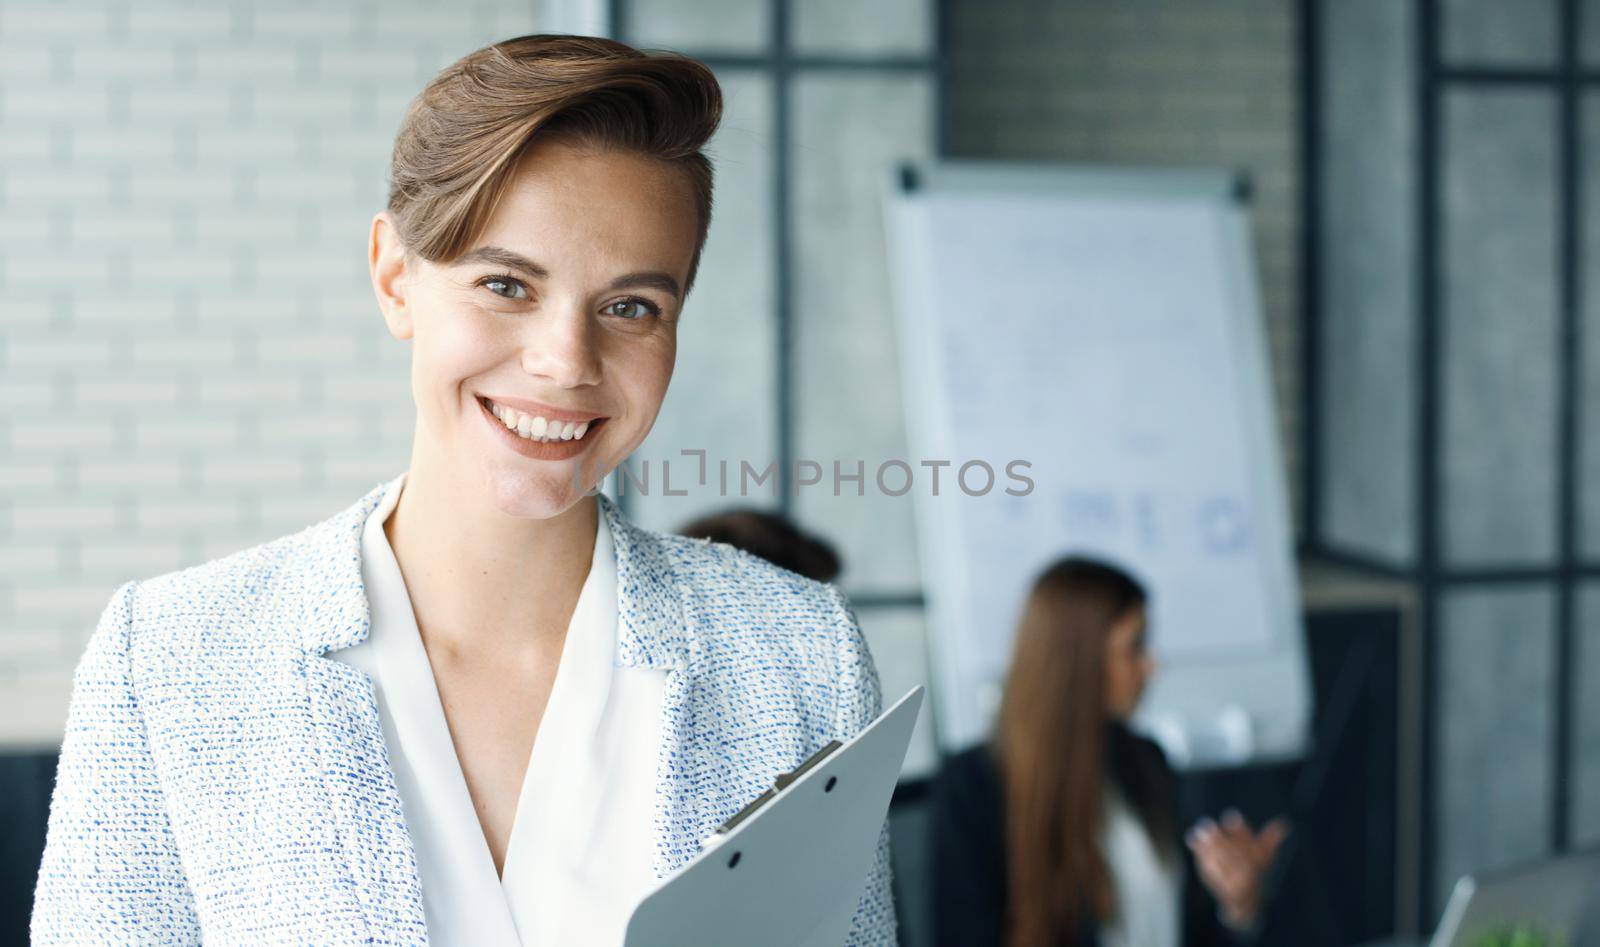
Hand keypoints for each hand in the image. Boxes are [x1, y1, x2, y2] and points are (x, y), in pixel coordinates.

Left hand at [1184, 809, 1288, 929]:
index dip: (1241, 830)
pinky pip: (1209, 872)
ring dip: (1209, 846)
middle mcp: (1249, 876)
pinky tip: (1192, 841)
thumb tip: (1284, 824)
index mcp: (1259, 862)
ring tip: (1198, 830)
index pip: (1252, 845)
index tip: (1232, 815)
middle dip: (1220, 839)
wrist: (1245, 904)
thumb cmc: (1254, 872)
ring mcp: (1234, 885)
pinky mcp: (1220, 889)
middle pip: (1234, 855)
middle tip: (1207, 824)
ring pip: (1221, 863)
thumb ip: (1271, 840)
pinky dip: (1201, 856)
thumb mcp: (1264, 855)